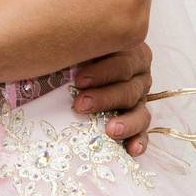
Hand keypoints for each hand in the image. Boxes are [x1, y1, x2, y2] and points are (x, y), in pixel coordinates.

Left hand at [73, 42, 153, 156]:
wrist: (69, 70)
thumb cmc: (70, 54)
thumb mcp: (74, 46)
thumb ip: (73, 46)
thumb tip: (51, 52)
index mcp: (126, 49)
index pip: (122, 60)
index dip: (102, 72)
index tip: (78, 81)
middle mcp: (137, 73)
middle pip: (129, 87)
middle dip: (105, 97)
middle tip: (81, 105)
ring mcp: (139, 97)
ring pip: (140, 110)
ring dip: (126, 122)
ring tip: (110, 130)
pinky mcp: (137, 118)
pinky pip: (144, 131)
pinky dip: (139, 140)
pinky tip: (131, 149)